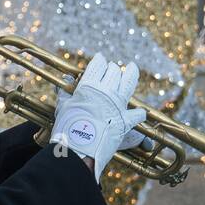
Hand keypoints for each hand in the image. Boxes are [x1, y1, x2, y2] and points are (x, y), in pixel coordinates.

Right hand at [51, 53, 143, 179]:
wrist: (79, 146)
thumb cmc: (67, 126)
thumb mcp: (63, 106)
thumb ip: (65, 92)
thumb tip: (66, 79)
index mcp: (89, 85)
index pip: (97, 66)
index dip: (99, 60)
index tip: (100, 58)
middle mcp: (106, 91)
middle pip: (114, 72)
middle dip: (112, 68)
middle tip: (111, 68)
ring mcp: (118, 105)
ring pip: (129, 82)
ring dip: (131, 74)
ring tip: (132, 67)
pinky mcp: (125, 121)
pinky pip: (137, 114)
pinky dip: (139, 113)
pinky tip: (141, 112)